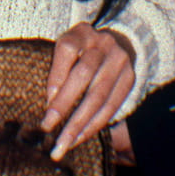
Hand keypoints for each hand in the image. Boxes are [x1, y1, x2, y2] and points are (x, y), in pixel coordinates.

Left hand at [40, 23, 135, 161]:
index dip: (56, 76)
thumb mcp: (66, 51)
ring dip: (79, 123)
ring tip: (64, 143)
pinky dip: (94, 125)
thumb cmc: (80, 52)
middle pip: (84, 74)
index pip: (67, 50)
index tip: (45, 102)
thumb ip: (57, 70)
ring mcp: (119, 60)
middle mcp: (103, 43)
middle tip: (47, 127)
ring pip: (98, 96)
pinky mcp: (129, 78)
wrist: (118, 43)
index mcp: (81, 32)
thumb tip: (50, 105)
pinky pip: (111, 106)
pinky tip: (79, 138)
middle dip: (64, 104)